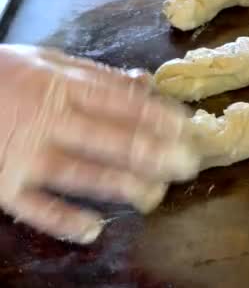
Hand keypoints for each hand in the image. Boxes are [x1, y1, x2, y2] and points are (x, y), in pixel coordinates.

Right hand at [0, 45, 199, 243]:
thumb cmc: (5, 76)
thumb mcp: (48, 61)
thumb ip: (97, 74)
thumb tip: (145, 82)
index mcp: (61, 86)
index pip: (120, 102)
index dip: (157, 116)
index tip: (187, 127)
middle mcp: (47, 120)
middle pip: (110, 139)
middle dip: (154, 153)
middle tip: (188, 164)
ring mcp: (24, 156)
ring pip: (83, 174)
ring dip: (123, 186)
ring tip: (155, 194)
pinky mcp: (3, 186)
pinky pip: (36, 209)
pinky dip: (64, 222)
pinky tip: (94, 229)